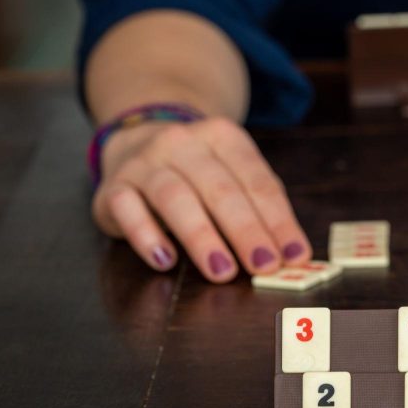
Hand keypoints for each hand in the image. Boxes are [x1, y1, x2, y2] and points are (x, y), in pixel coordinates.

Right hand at [92, 116, 311, 281]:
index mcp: (224, 137)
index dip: (278, 220)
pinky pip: (127, 209)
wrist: (138, 138)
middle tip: (264, 266)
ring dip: (202, 237)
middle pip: (220, 189)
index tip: (294, 254)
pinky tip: (165, 261)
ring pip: (175, 197)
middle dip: (246, 231)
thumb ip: (258, 208)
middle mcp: (183, 143)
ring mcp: (145, 162)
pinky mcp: (113, 187)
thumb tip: (290, 253)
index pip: (257, 181)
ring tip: (223, 271)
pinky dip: (146, 236)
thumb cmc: (199, 170)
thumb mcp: (233, 174)